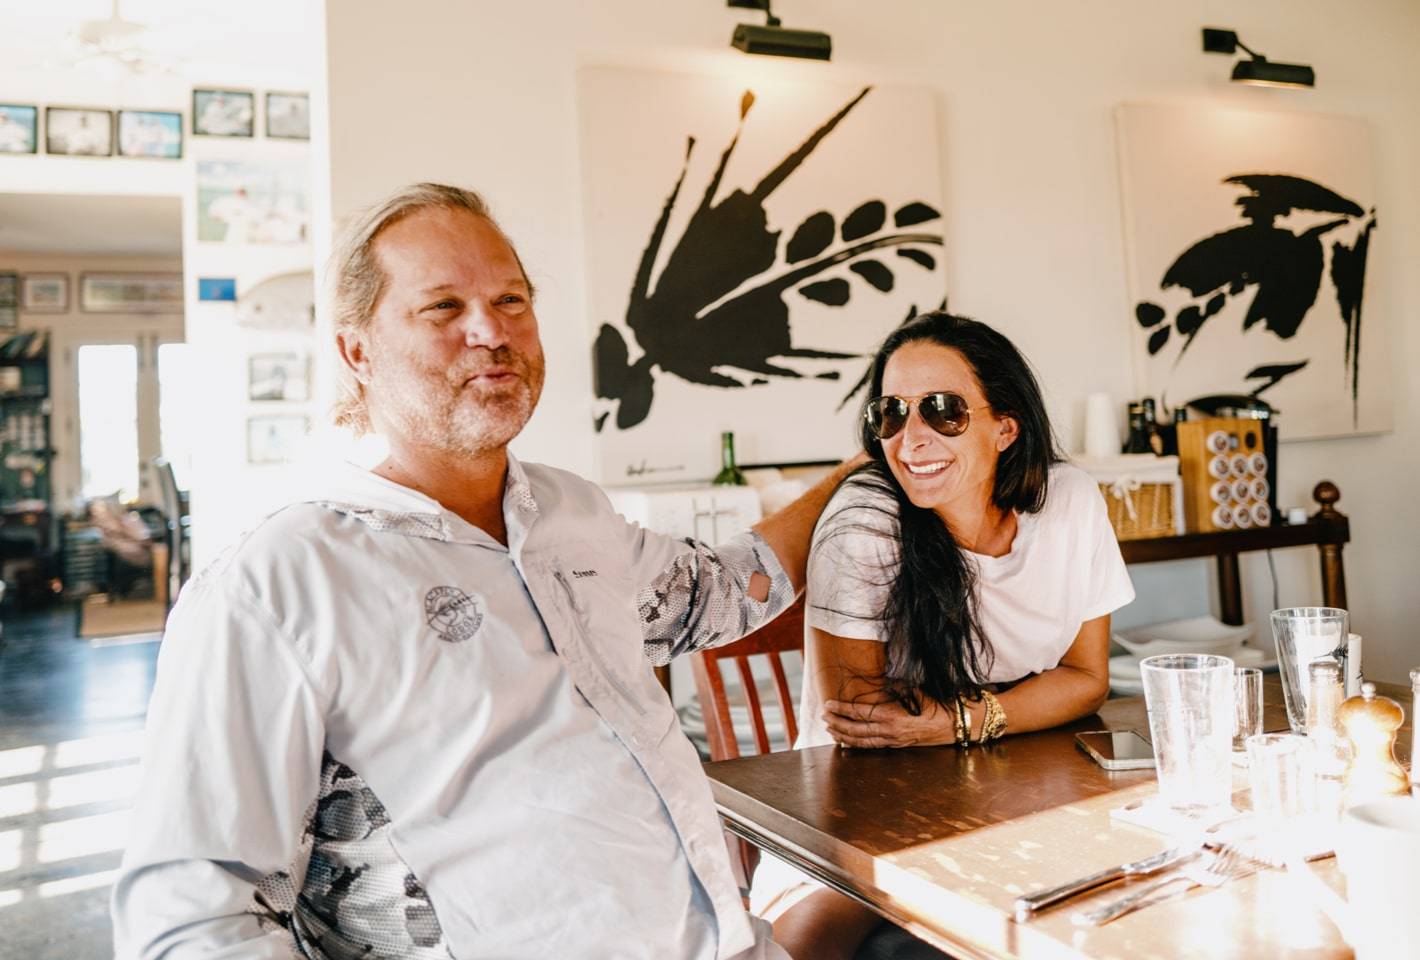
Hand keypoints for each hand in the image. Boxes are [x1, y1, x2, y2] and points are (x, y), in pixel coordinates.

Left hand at [822, 696, 955, 748]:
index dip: (841, 709)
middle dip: (837, 722)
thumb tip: (878, 683)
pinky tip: (847, 742)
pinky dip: (857, 744)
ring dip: (843, 735)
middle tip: (823, 716)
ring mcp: (893, 740)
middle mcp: (889, 730)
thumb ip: (892, 688)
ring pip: (861, 741)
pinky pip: (872, 746)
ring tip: (830, 729)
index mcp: (891, 715)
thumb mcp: (912, 691)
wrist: (954, 723)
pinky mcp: (897, 745)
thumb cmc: (935, 704)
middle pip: (855, 729)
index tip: (828, 704)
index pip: (859, 712)